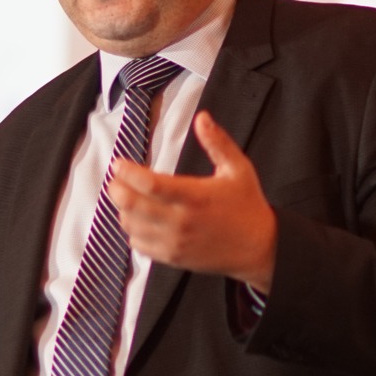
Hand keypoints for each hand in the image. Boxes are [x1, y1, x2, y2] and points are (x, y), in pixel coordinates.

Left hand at [108, 110, 276, 292]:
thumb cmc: (247, 205)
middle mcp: (181, 221)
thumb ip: (217, 142)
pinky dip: (132, 231)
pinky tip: (139, 219)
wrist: (259, 248)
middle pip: (132, 206)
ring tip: (128, 197)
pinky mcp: (172, 257)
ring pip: (131, 226)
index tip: (119, 163)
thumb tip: (202, 118)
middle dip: (116, 189)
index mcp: (194, 197)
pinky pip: (139, 245)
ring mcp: (175, 243)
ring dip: (123, 210)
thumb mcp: (237, 169)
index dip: (127, 172)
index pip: (149, 184)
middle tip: (116, 179)